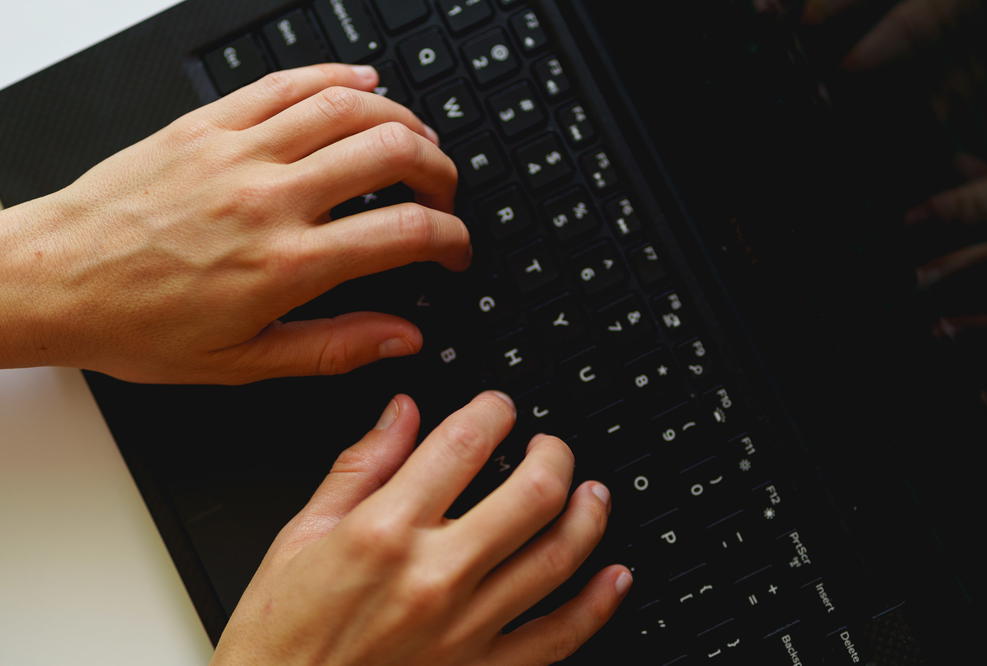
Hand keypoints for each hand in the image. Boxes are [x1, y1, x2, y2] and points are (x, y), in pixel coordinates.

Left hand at [0, 63, 469, 383]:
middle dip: (439, 171)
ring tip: (416, 142)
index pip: (403, 233)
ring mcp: (238, 151)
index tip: (454, 249)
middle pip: (390, 154)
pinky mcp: (208, 124)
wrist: (54, 280)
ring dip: (401, 120)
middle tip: (443, 194)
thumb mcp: (243, 361)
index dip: (450, 239)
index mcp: (285, 265)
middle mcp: (270, 199)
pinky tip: (362, 83)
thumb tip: (401, 338)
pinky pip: (285, 82)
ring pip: (348, 108)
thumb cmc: (136, 323)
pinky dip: (336, 76)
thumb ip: (335, 348)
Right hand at [212, 392, 629, 665]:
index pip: (462, 444)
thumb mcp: (300, 534)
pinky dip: (597, 604)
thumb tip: (401, 413)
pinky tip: (614, 577)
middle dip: (554, 455)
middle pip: (531, 495)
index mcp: (385, 531)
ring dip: (588, 515)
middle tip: (551, 445)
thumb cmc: (281, 632)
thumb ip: (360, 466)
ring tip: (592, 493)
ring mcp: (465, 628)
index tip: (498, 407)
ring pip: (557, 557)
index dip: (492, 411)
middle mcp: (434, 576)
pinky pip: (558, 636)